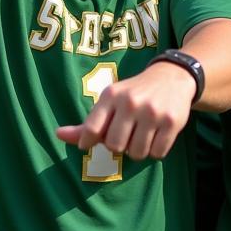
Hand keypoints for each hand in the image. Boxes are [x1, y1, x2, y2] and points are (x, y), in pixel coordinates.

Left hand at [56, 62, 197, 161]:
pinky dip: (155, 151)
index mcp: (111, 95)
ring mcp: (153, 112)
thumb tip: (58, 135)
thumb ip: (87, 124)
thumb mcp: (110, 102)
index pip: (92, 130)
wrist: (172, 76)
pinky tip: (157, 136)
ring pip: (136, 153)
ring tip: (143, 135)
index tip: (94, 141)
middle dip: (120, 145)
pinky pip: (157, 153)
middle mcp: (131, 102)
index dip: (90, 142)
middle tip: (127, 134)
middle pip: (114, 146)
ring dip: (138, 150)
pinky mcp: (172, 121)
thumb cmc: (134, 94)